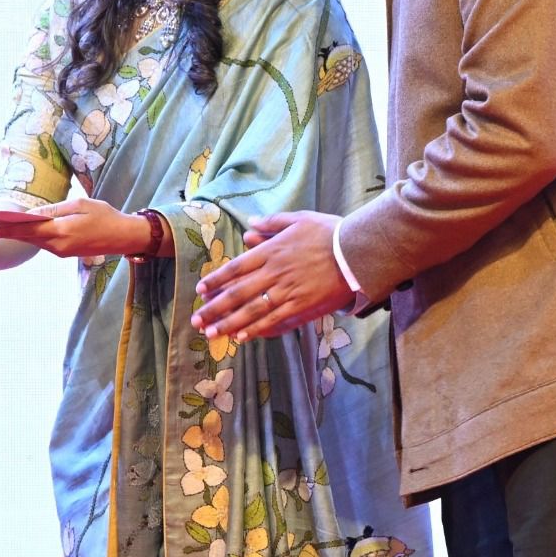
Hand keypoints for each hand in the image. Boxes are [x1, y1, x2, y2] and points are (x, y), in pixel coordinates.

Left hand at [13, 197, 154, 258]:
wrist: (123, 237)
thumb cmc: (105, 215)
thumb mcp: (80, 205)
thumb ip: (54, 210)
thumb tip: (32, 215)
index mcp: (61, 231)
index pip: (28, 229)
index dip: (8, 227)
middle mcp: (58, 245)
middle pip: (28, 237)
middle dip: (9, 231)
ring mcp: (61, 252)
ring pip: (35, 241)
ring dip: (20, 234)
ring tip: (2, 226)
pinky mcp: (65, 253)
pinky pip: (45, 243)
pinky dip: (33, 237)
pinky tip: (26, 230)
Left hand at [191, 210, 351, 340]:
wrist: (358, 252)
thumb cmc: (330, 233)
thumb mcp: (299, 219)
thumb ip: (272, 223)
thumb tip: (250, 226)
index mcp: (271, 251)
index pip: (236, 268)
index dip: (216, 280)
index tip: (200, 290)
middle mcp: (274, 273)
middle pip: (238, 293)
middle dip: (215, 308)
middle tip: (197, 320)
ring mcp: (287, 292)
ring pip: (252, 311)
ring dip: (229, 323)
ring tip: (212, 334)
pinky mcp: (302, 307)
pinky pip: (275, 321)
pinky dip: (257, 330)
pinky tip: (243, 337)